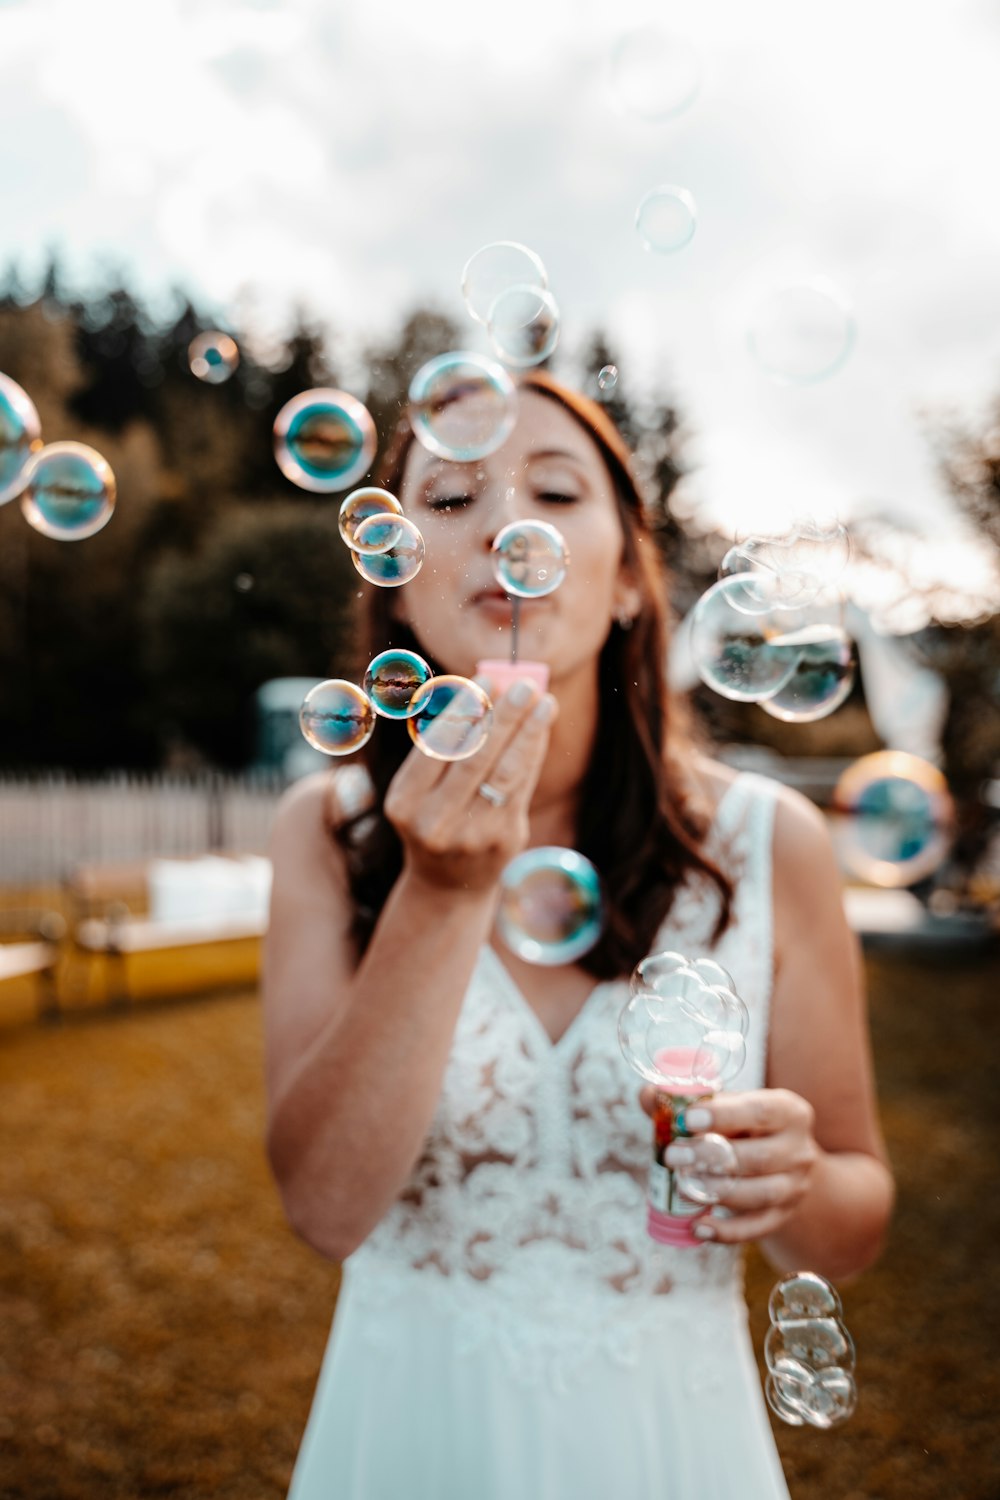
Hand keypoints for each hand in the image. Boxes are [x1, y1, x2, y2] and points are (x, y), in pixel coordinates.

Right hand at [384, 678, 557, 894]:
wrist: (446, 884)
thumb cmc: (433, 818)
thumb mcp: (421, 790)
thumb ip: (447, 745)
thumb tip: (485, 688)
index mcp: (403, 802)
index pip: (436, 746)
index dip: (464, 709)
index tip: (486, 678)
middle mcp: (434, 822)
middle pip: (474, 757)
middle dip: (502, 716)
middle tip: (523, 685)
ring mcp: (471, 834)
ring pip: (505, 772)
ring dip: (528, 732)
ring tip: (544, 702)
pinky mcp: (502, 840)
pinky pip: (522, 787)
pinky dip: (533, 753)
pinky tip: (541, 729)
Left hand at [639, 1086, 819, 1243]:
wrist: (786, 1164)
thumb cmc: (746, 1128)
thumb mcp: (727, 1108)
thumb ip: (687, 1101)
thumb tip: (648, 1095)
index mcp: (788, 1112)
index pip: (759, 1111)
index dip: (724, 1115)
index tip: (687, 1119)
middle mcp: (798, 1150)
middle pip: (758, 1157)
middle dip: (710, 1157)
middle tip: (672, 1155)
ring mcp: (794, 1187)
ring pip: (759, 1194)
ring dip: (717, 1192)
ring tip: (682, 1185)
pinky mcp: (783, 1216)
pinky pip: (755, 1228)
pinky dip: (726, 1231)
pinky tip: (698, 1227)